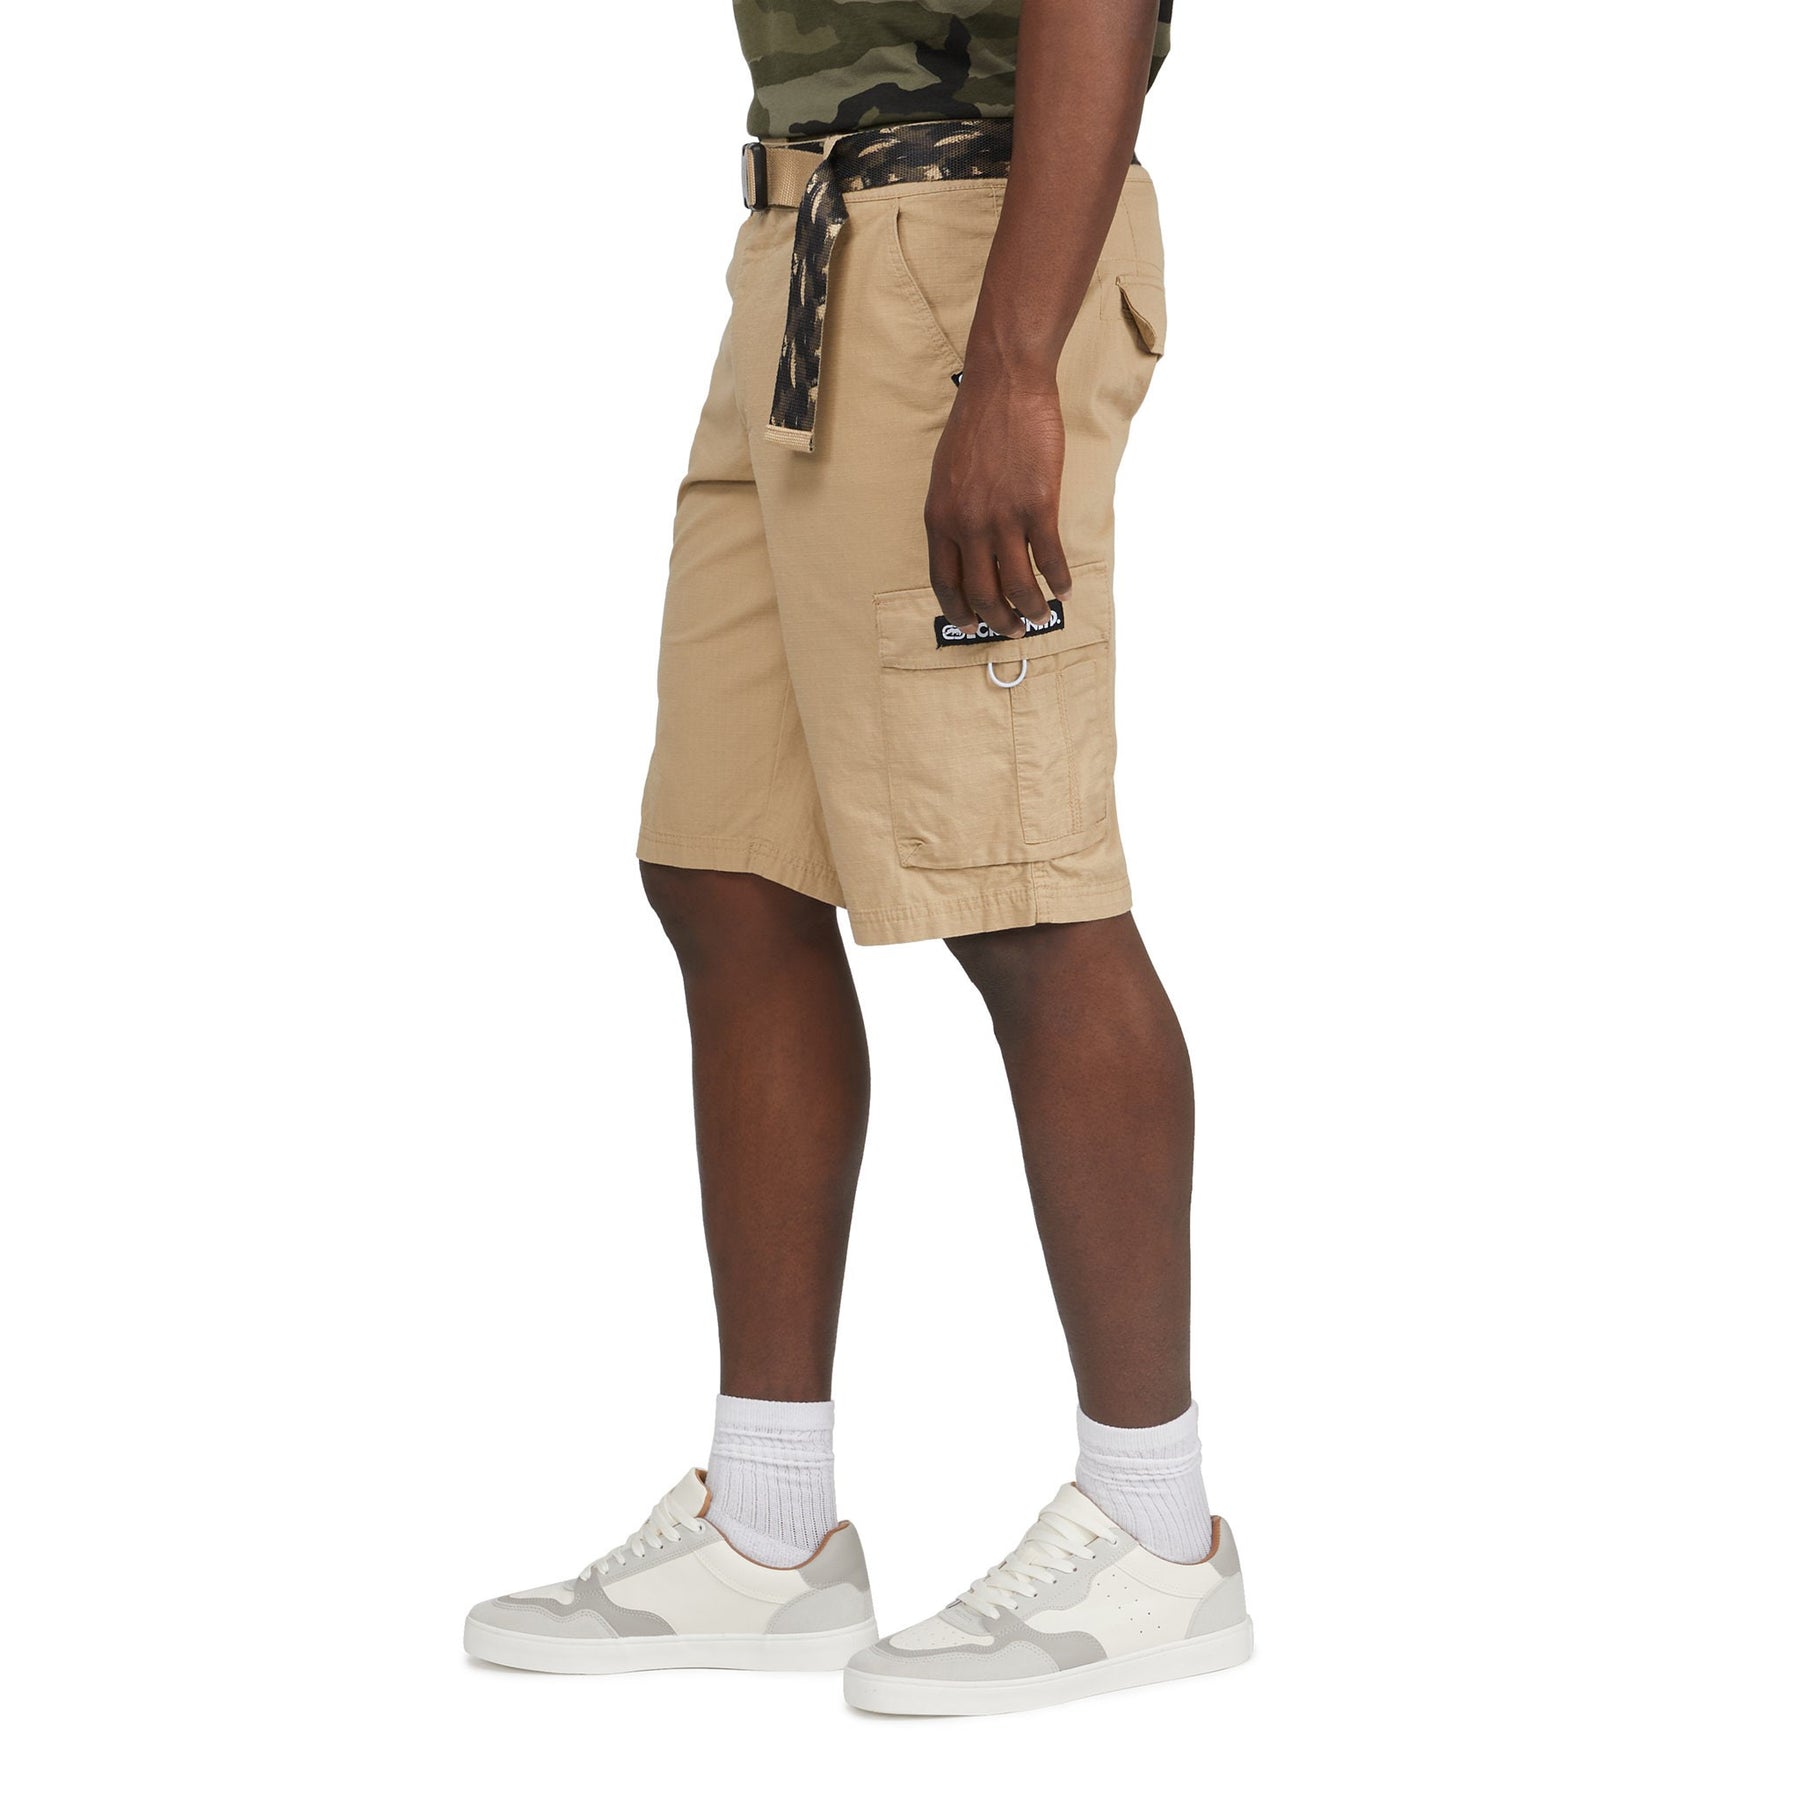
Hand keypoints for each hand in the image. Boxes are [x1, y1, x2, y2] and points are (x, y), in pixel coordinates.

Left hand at [923, 368, 1072, 639]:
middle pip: (982, 594)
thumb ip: (951, 514)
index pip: (945, 583)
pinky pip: (1050, 559)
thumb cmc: (977, 425)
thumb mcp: (946, 475)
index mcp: (940, 519)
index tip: (971, 626)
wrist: (1006, 386)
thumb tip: (963, 549)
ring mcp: (1003, 518)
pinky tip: (1064, 589)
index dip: (959, 611)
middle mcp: (967, 526)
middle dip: (999, 621)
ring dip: (1031, 609)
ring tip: (1040, 617)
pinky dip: (1058, 580)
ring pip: (1017, 586)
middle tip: (1012, 630)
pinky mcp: (1038, 506)